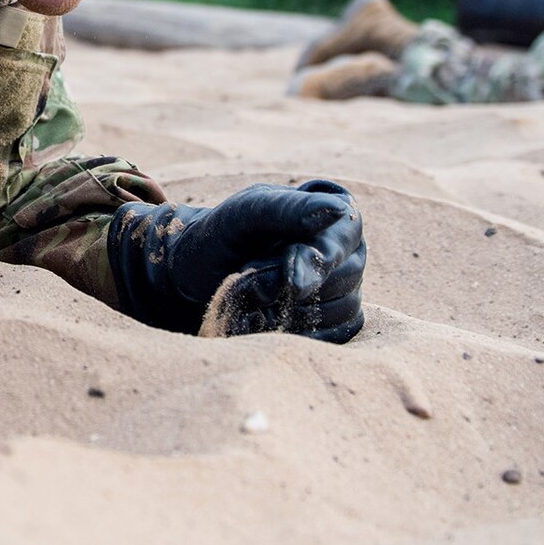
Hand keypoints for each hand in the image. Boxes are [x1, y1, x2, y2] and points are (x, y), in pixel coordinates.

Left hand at [107, 179, 364, 342]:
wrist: (195, 278)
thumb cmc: (219, 238)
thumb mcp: (242, 215)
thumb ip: (286, 209)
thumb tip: (337, 212)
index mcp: (335, 209)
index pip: (345, 237)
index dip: (316, 259)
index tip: (288, 276)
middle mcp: (348, 248)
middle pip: (341, 277)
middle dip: (287, 284)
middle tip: (248, 278)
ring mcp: (347, 286)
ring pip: (338, 309)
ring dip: (287, 309)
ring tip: (250, 295)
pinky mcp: (337, 321)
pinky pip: (333, 335)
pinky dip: (293, 332)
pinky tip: (261, 321)